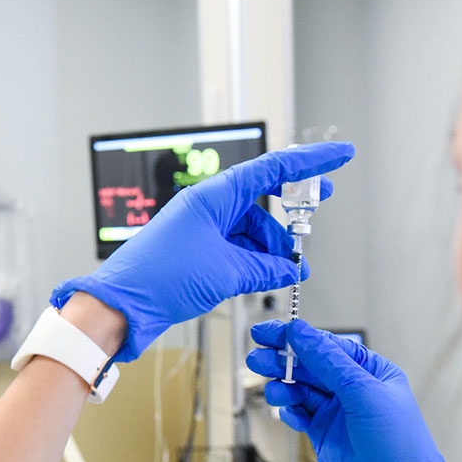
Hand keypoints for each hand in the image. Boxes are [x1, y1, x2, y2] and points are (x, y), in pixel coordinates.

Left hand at [51, 142, 354, 360]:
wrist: (121, 305)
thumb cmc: (158, 277)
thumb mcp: (225, 272)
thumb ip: (264, 268)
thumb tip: (290, 270)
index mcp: (213, 197)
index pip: (271, 169)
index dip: (310, 162)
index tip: (339, 156)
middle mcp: (207, 208)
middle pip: (262, 201)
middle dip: (289, 214)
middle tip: (317, 215)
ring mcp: (201, 229)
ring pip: (250, 230)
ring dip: (271, 249)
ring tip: (286, 271)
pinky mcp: (197, 252)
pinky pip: (236, 248)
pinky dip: (254, 261)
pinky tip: (266, 277)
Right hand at [246, 320, 461, 461]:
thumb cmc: (397, 444)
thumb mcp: (363, 393)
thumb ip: (328, 361)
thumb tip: (300, 332)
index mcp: (369, 370)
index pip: (326, 345)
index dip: (296, 337)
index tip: (268, 333)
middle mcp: (351, 387)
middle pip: (308, 365)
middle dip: (282, 361)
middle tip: (257, 358)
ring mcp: (336, 411)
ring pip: (300, 389)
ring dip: (283, 387)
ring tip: (273, 391)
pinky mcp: (323, 433)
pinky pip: (299, 414)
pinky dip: (290, 411)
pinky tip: (287, 412)